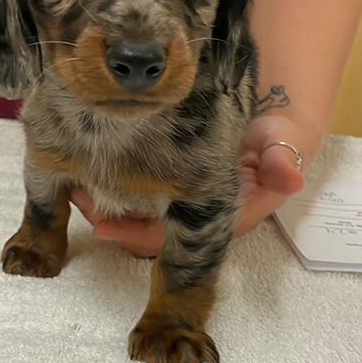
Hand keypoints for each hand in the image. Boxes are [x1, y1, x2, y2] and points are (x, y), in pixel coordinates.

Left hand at [69, 113, 321, 256]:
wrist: (278, 126)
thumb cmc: (278, 135)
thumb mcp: (283, 142)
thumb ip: (282, 161)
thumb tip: (289, 178)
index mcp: (224, 214)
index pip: (176, 235)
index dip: (138, 234)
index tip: (103, 227)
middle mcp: (201, 213)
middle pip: (148, 230)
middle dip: (111, 219)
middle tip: (76, 197)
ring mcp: (188, 198)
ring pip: (140, 213)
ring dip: (107, 203)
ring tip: (72, 184)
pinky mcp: (177, 182)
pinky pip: (141, 194)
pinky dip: (115, 184)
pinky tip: (90, 170)